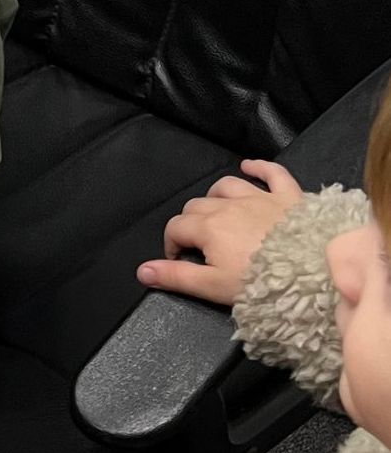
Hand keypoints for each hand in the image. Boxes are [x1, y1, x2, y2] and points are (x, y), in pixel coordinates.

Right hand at [136, 159, 303, 305]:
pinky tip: (249, 166)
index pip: (176, 227)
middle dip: (191, 223)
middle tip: (200, 245)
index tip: (179, 260)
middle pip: (197, 205)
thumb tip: (141, 271)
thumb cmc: (260, 283)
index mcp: (207, 227)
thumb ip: (176, 277)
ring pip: (226, 186)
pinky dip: (259, 167)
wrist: (312, 274)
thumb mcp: (213, 287)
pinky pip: (272, 173)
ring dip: (216, 196)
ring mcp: (259, 197)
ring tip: (216, 211)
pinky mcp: (288, 196)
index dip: (172, 244)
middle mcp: (228, 205)